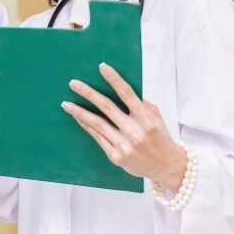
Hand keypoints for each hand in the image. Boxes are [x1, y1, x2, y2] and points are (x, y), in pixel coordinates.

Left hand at [62, 63, 186, 190]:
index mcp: (146, 119)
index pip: (127, 93)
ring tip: (67, 104)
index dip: (114, 79)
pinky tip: (78, 117)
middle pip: (107, 107)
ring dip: (80, 112)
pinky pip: (97, 137)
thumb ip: (142, 103)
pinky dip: (86, 126)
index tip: (102, 67)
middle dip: (88, 93)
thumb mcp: (157, 117)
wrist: (166, 166)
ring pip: (97, 123)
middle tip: (73, 83)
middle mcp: (134, 131)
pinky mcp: (116, 156)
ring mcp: (124, 145)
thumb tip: (120, 88)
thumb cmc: (160, 137)